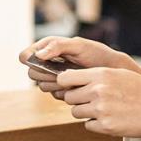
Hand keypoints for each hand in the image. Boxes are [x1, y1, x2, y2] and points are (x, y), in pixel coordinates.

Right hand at [18, 36, 140, 99]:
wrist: (114, 72)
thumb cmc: (97, 54)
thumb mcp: (78, 46)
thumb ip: (57, 46)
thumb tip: (39, 55)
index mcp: (49, 49)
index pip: (27, 56)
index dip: (30, 59)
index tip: (41, 61)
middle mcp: (49, 64)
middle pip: (32, 73)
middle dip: (45, 73)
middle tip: (59, 71)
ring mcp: (55, 79)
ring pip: (42, 86)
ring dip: (56, 83)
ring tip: (73, 77)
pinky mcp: (63, 92)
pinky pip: (55, 95)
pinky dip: (65, 91)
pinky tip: (77, 86)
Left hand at [56, 65, 140, 139]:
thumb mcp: (120, 74)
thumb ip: (96, 76)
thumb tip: (70, 79)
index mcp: (101, 75)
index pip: (65, 78)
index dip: (66, 83)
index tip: (72, 86)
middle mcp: (98, 91)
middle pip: (69, 97)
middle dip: (77, 99)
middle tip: (92, 100)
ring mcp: (101, 110)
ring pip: (76, 112)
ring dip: (85, 112)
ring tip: (104, 109)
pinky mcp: (106, 126)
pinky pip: (88, 125)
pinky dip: (96, 124)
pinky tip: (111, 118)